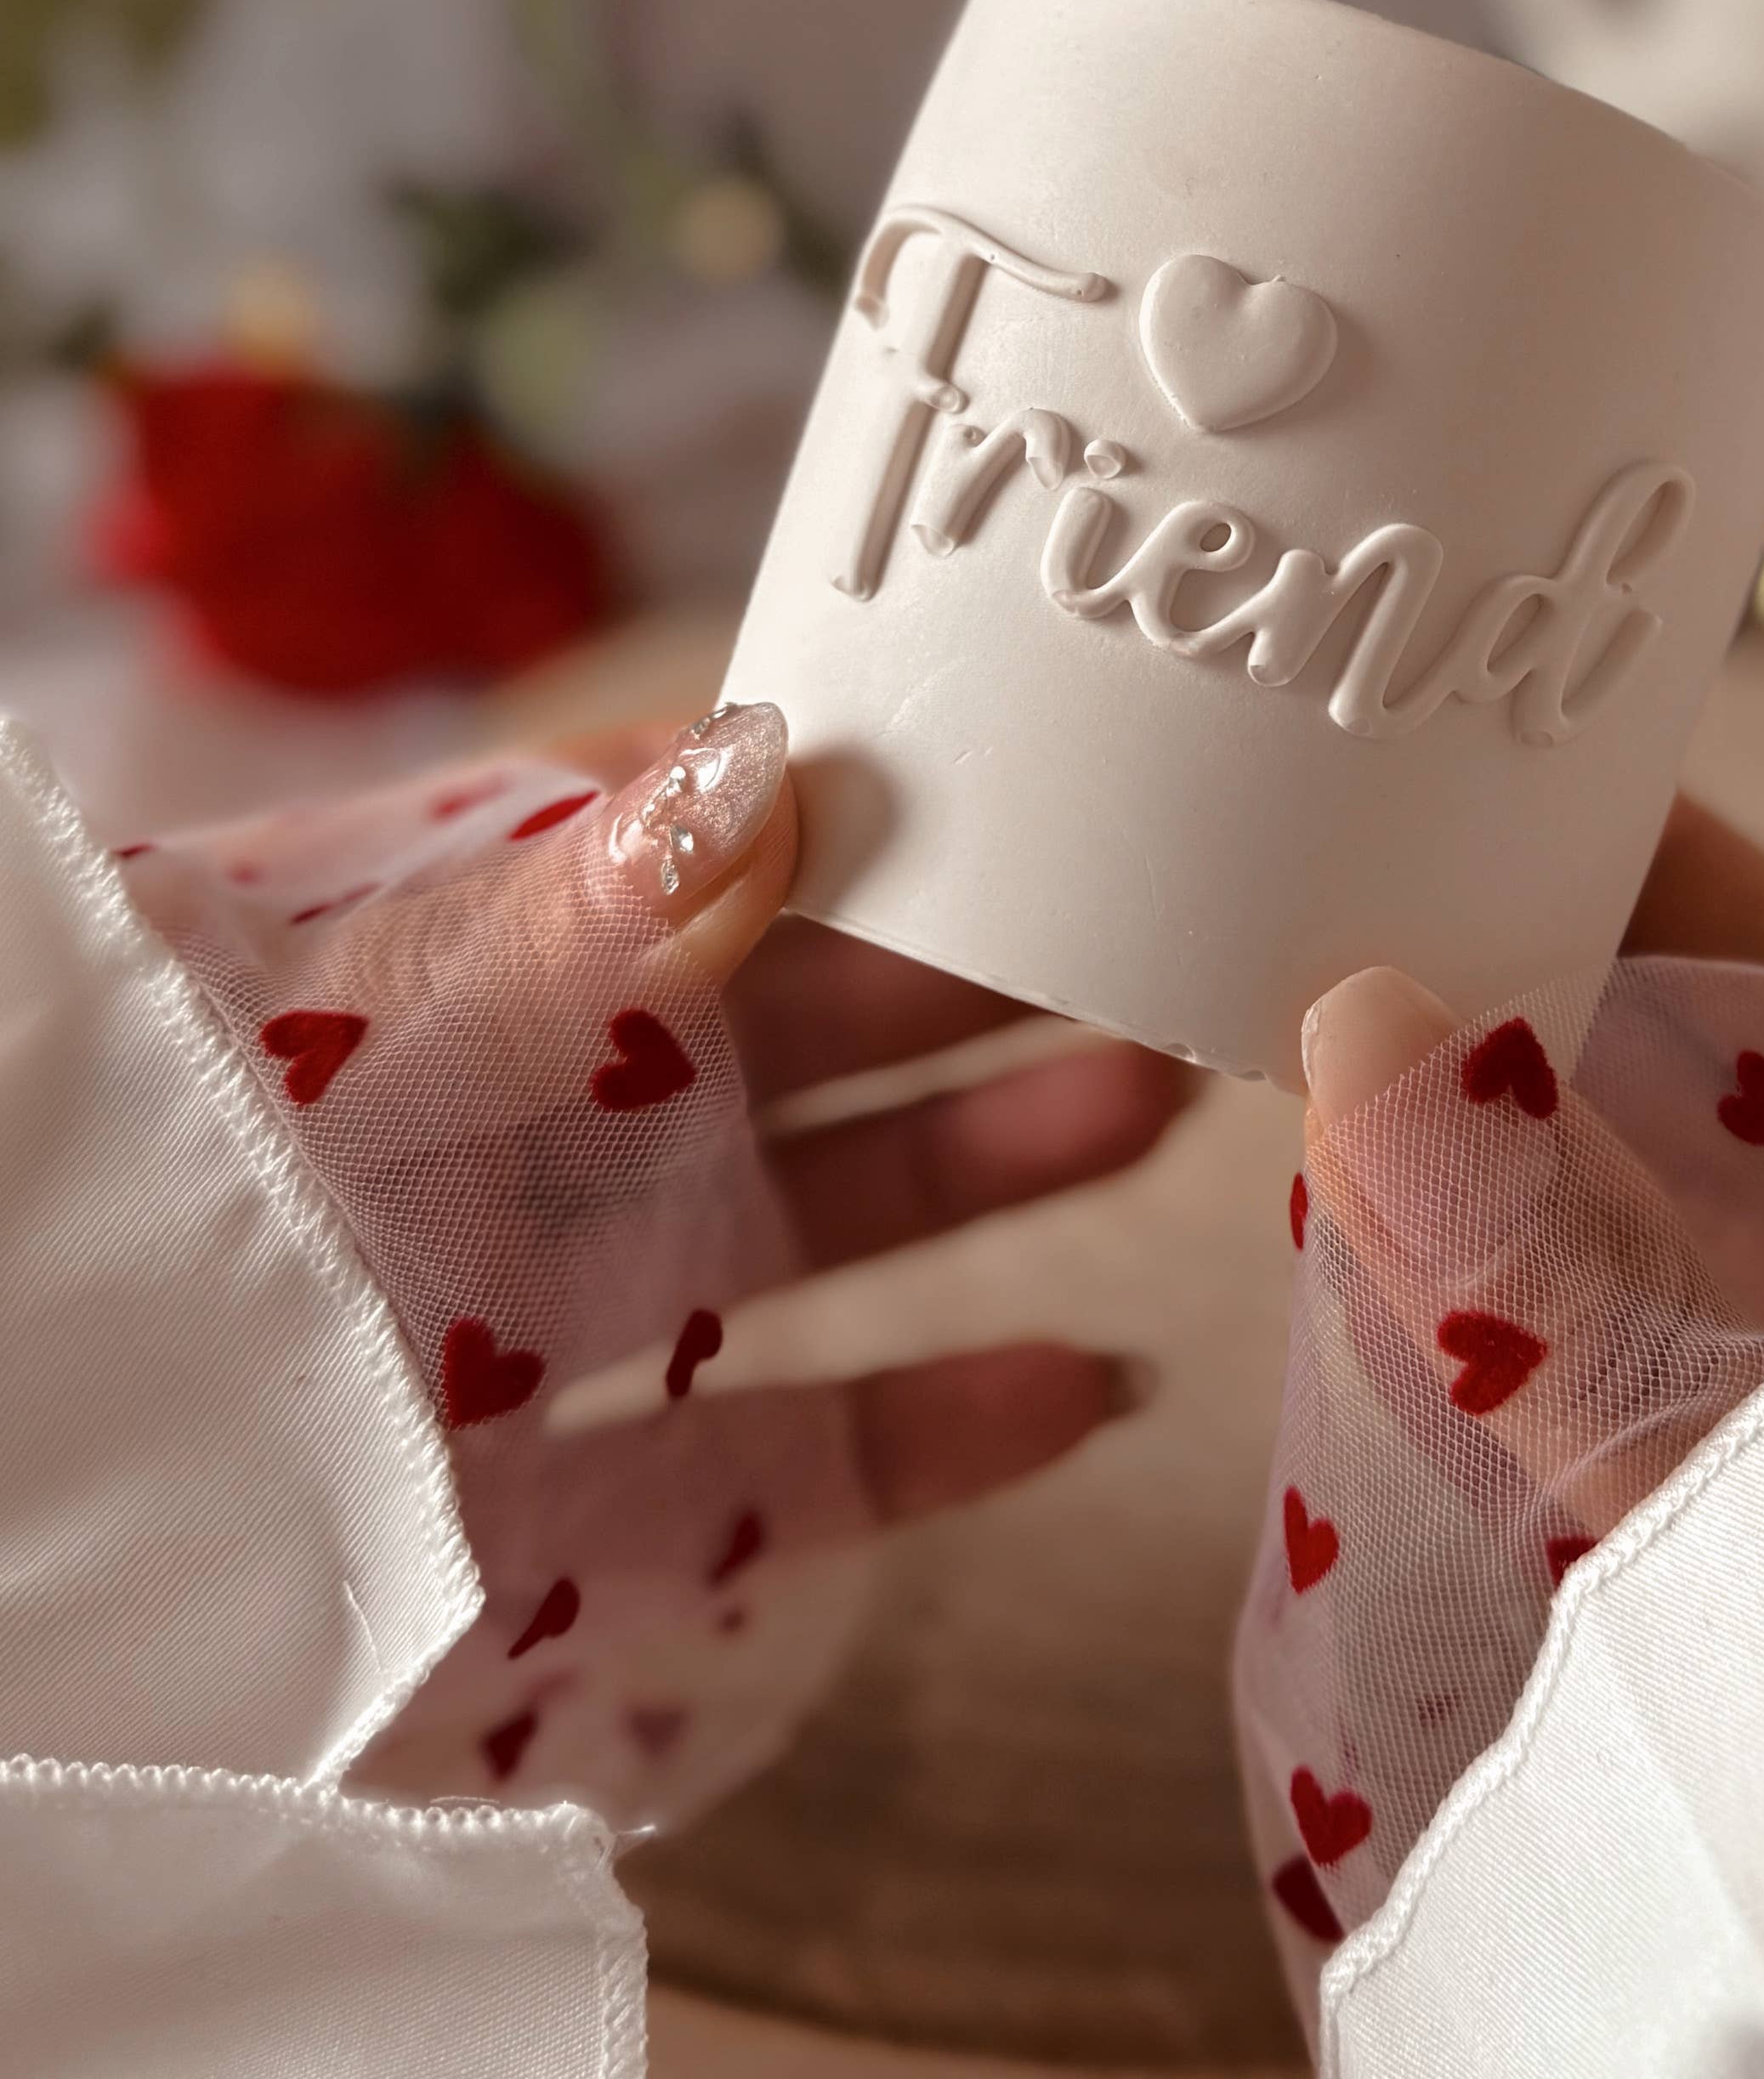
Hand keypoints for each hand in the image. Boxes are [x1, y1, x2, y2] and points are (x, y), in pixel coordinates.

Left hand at [123, 706, 1198, 1820]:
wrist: (76, 1468)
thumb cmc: (231, 1178)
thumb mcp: (416, 1015)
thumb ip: (604, 898)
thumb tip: (785, 741)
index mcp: (499, 968)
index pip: (720, 852)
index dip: (883, 810)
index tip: (1050, 764)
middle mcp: (544, 1123)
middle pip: (810, 1032)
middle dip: (986, 983)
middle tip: (1167, 937)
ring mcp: (567, 1316)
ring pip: (822, 1221)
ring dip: (992, 1166)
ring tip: (1152, 1106)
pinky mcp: (579, 1508)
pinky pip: (786, 1463)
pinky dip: (940, 1431)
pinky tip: (1082, 1379)